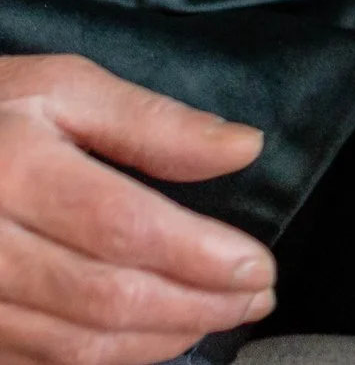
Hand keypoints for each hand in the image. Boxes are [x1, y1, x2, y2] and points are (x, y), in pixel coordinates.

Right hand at [0, 56, 275, 364]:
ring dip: (158, 341)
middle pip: (105, 296)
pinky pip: (36, 361)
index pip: (125, 229)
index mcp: (15, 170)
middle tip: (256, 299)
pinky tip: (149, 339)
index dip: (200, 256)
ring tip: (217, 318)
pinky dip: (103, 359)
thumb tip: (244, 149)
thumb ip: (152, 122)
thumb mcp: (61, 88)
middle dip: (195, 305)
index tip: (259, 266)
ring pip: (72, 343)